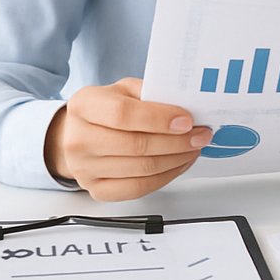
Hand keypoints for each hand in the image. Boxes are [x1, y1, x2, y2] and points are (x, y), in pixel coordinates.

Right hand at [44, 77, 211, 201]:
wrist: (79, 133)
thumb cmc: (107, 109)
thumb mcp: (124, 89)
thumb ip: (151, 93)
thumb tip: (186, 105)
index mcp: (84, 105)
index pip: (123, 114)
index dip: (159, 119)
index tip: (187, 120)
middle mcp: (78, 139)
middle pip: (136, 146)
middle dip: (177, 142)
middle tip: (201, 135)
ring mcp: (84, 169)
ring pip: (141, 169)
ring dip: (176, 159)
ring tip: (193, 148)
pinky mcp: (96, 190)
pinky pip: (137, 189)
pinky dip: (165, 177)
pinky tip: (178, 164)